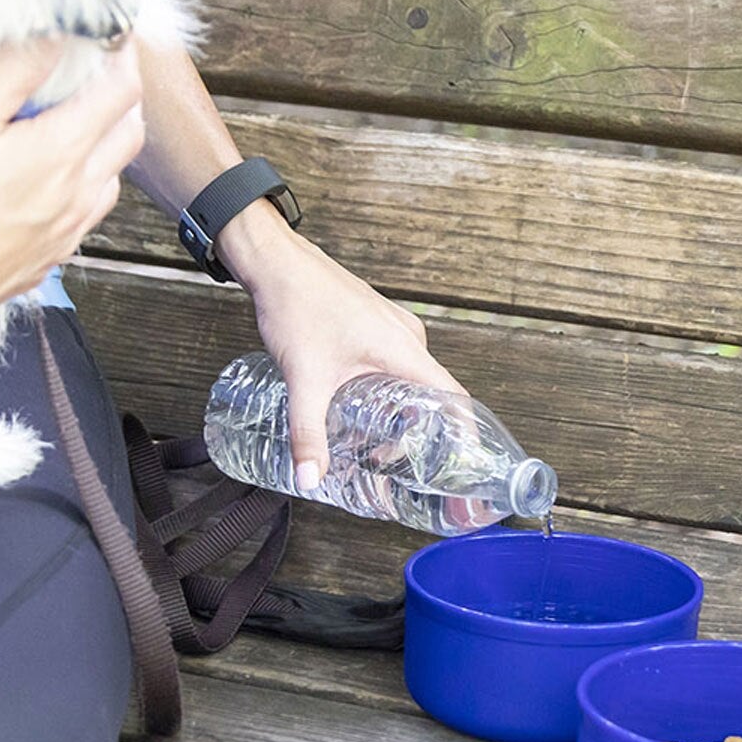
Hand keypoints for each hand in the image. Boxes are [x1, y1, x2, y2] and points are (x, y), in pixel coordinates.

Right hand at [0, 38, 144, 343]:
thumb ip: (13, 72)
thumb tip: (54, 39)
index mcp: (63, 151)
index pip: (122, 91)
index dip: (123, 56)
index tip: (114, 39)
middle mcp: (79, 193)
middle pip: (130, 134)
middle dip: (124, 99)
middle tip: (101, 77)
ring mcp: (69, 230)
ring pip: (112, 179)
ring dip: (107, 147)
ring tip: (76, 127)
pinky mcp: (51, 258)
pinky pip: (86, 215)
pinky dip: (85, 188)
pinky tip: (52, 183)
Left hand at [220, 205, 463, 489]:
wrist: (276, 263)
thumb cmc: (297, 306)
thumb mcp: (304, 379)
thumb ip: (308, 433)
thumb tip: (309, 478)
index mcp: (404, 349)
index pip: (453, 395)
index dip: (465, 431)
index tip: (464, 461)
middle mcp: (407, 336)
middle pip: (432, 394)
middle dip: (417, 433)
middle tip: (391, 462)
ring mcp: (392, 327)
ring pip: (411, 379)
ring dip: (397, 412)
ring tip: (370, 441)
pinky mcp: (376, 323)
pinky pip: (395, 363)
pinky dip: (385, 390)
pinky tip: (356, 407)